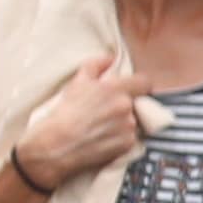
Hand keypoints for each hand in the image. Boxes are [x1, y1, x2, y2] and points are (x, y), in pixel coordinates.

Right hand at [10, 53, 146, 186]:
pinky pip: (130, 138)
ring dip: (123, 123)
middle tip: (108, 112)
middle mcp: (126, 107)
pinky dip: (121, 138)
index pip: (145, 82)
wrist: (57, 144)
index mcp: (116, 89)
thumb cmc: (65, 112)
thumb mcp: (77, 82)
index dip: (139, 85)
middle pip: (138, 103)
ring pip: (134, 121)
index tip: (133, 89)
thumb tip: (111, 59)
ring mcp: (129, 127)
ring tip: (102, 127)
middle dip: (126, 106)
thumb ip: (96, 65)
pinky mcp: (128, 144)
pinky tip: (103, 138)